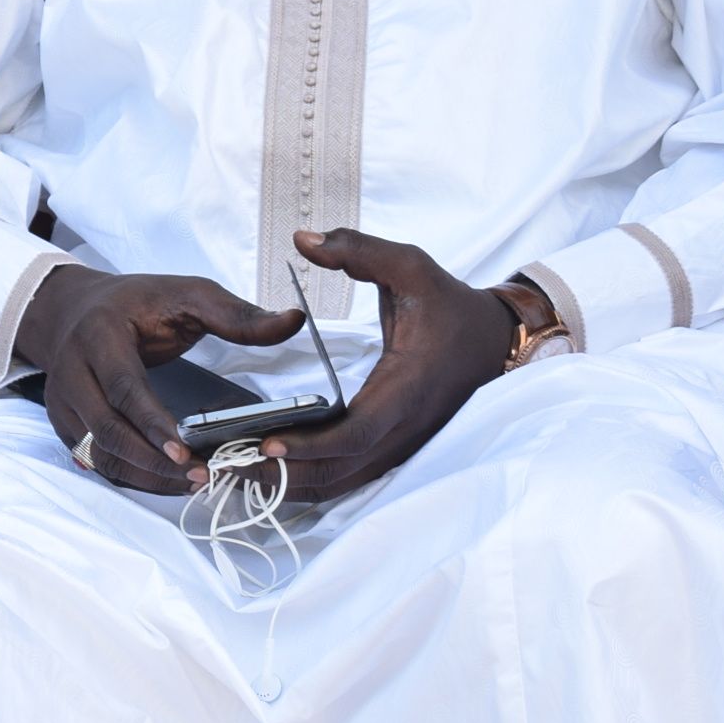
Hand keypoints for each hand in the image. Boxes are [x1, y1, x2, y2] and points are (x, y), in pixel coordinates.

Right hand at [14, 264, 303, 494]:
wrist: (70, 308)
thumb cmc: (134, 304)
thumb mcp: (185, 295)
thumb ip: (236, 314)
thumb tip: (292, 321)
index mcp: (99, 334)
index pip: (123, 386)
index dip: (152, 423)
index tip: (185, 451)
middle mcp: (71, 369)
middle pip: (106, 428)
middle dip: (152, 460)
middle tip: (199, 476)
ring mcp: (61, 399)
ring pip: (97, 451)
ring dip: (143, 474)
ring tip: (190, 482)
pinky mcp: (62, 421)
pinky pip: (93, 458)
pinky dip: (129, 474)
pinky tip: (164, 479)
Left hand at [261, 228, 516, 502]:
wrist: (494, 339)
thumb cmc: (450, 303)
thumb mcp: (410, 265)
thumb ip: (357, 249)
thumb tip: (303, 239)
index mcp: (406, 385)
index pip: (358, 432)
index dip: (313, 443)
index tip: (267, 441)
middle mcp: (406, 425)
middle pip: (342, 469)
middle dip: (286, 473)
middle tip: (228, 465)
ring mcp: (405, 443)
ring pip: (345, 480)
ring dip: (294, 483)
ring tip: (238, 473)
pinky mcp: (398, 447)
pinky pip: (353, 475)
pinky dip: (313, 480)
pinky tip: (273, 472)